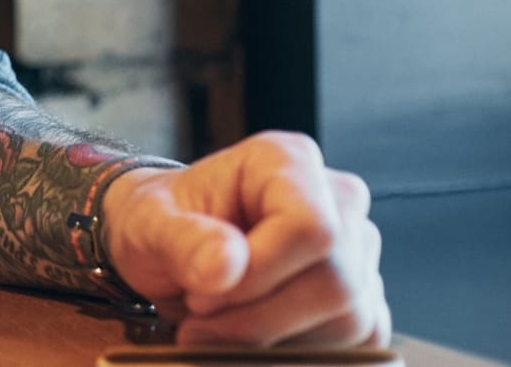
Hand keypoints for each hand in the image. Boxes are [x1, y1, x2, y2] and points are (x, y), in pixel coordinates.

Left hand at [99, 131, 388, 347]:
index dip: (259, 276)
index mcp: (287, 162)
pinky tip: (252, 341)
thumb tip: (226, 264)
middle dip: (259, 320)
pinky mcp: (362, 298)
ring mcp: (357, 252)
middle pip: (335, 283)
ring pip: (349, 322)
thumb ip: (183, 240)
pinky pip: (356, 344)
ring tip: (216, 329)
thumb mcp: (148, 224)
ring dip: (274, 342)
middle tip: (198, 324)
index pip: (311, 229)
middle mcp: (337, 202)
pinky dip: (298, 354)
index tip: (200, 297)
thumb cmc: (161, 222)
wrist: (167, 245)